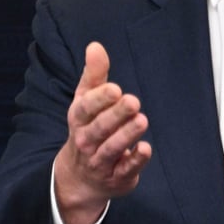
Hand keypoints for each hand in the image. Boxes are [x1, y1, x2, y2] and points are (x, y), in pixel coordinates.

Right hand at [53, 42, 151, 223]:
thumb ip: (94, 74)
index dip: (99, 99)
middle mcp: (86, 141)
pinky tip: (145, 149)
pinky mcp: (117, 177)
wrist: (79, 177)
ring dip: (126, 135)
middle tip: (133, 102)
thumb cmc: (87, 128)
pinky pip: (125, 169)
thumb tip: (95, 46)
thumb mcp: (86, 101)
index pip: (86, 108)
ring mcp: (100, 161)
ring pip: (112, 148)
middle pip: (99, 128)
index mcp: (78, 119)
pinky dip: (135, 161)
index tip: (115, 89)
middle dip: (116, 115)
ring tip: (142, 120)